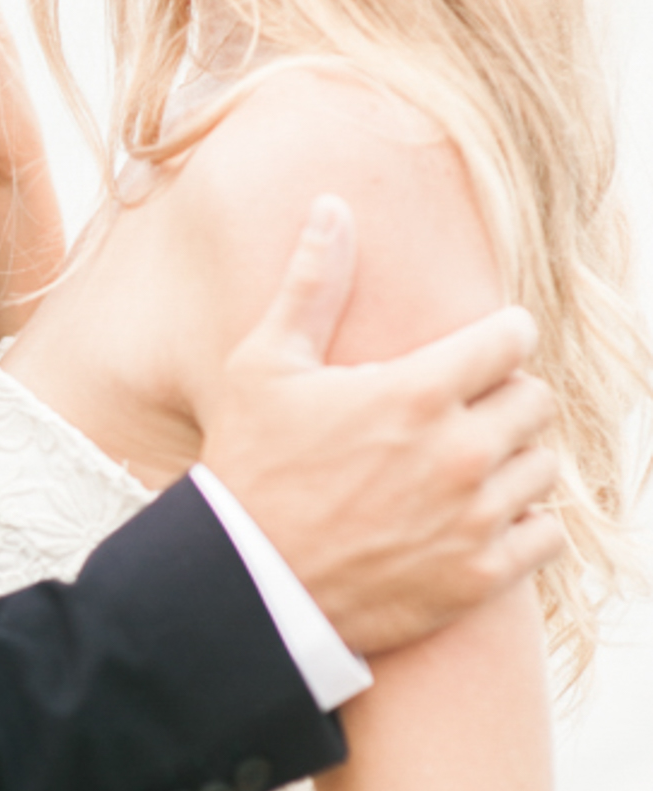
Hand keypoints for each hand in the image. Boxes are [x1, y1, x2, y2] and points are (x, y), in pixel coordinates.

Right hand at [199, 196, 561, 654]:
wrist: (244, 584)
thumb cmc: (248, 467)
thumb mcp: (265, 366)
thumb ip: (312, 284)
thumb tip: (331, 206)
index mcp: (416, 390)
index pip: (513, 339)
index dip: (493, 339)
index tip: (474, 352)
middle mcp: (460, 451)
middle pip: (535, 400)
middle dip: (502, 400)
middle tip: (459, 414)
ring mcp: (475, 518)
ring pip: (543, 468)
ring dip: (513, 463)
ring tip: (464, 469)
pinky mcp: (480, 576)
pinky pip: (546, 535)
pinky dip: (522, 526)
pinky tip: (476, 520)